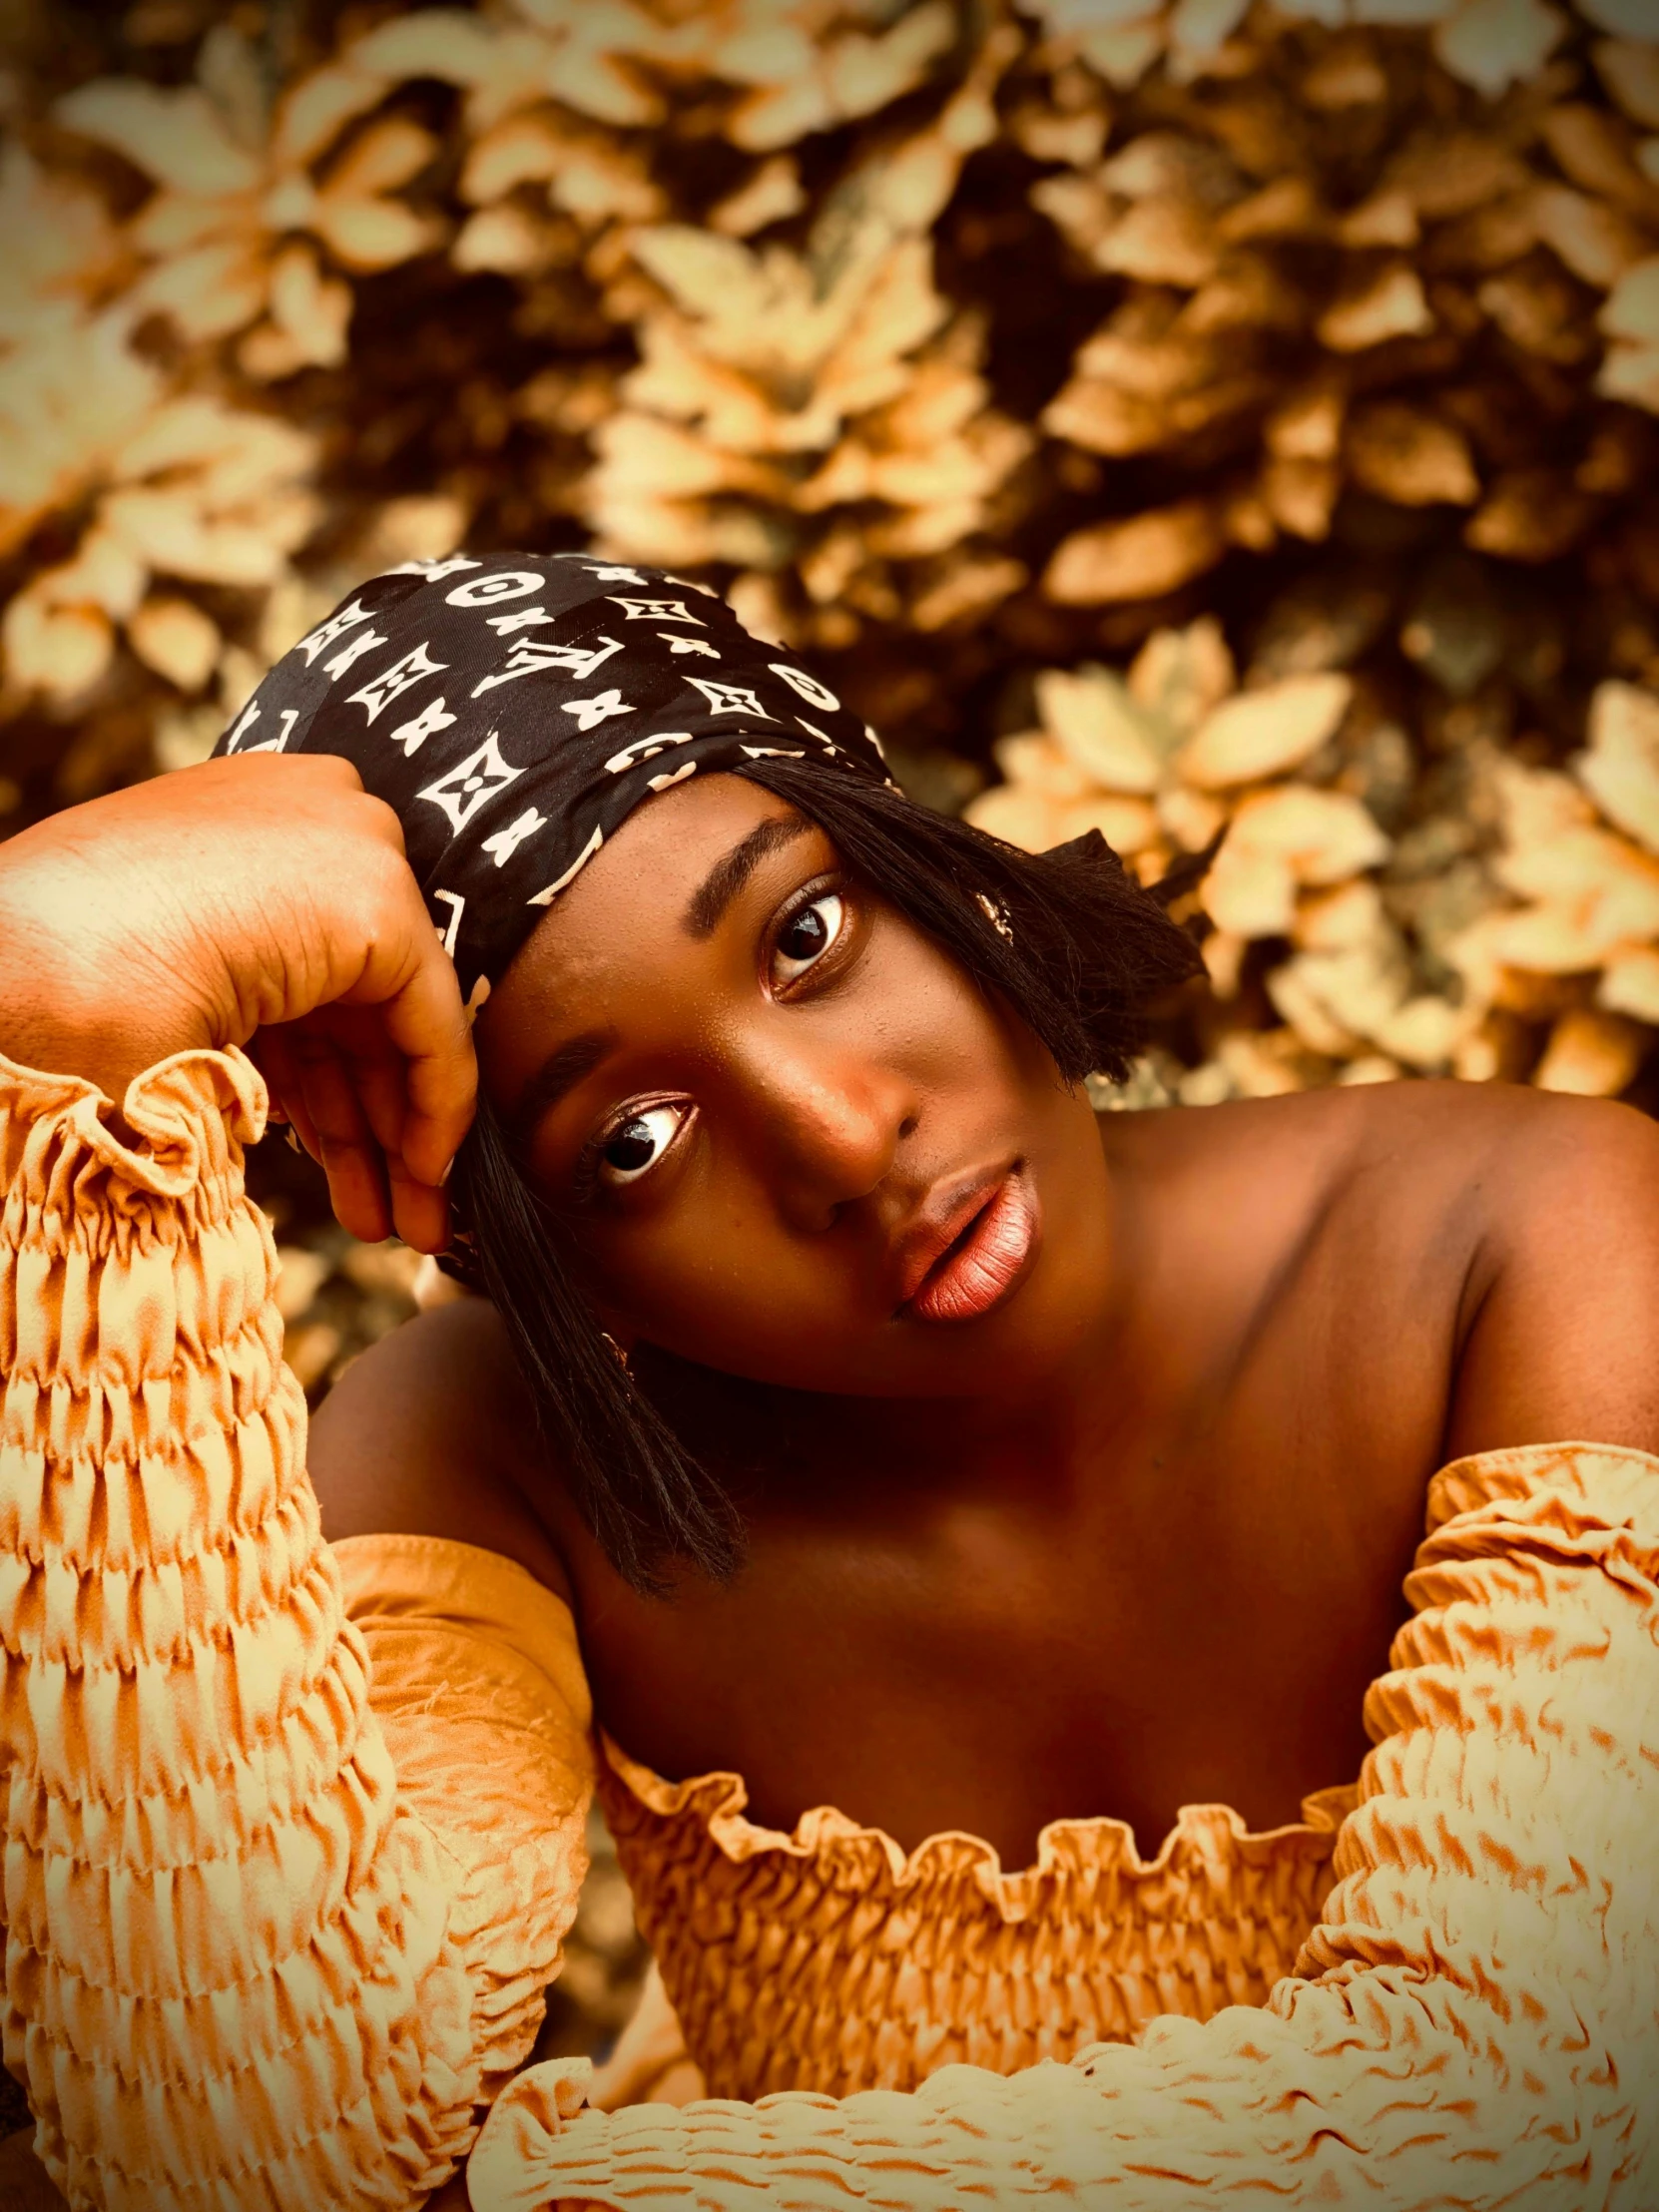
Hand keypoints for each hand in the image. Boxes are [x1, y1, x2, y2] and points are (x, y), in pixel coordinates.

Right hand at [0, 753, 473, 1251]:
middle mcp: (299, 822)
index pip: (304, 970)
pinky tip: (424, 1180)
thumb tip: (284, 1092)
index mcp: (234, 833)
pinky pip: (432, 1021)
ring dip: (399, 1134)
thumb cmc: (45, 999)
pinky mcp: (377, 901)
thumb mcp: (158, 991)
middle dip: (368, 1120)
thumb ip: (235, 1008)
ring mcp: (342, 847)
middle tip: (384, 1212)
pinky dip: (435, 1106)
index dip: (321, 1081)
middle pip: (351, 1001)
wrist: (15, 979)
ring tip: (406, 1227)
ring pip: (395, 1018)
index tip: (326, 1165)